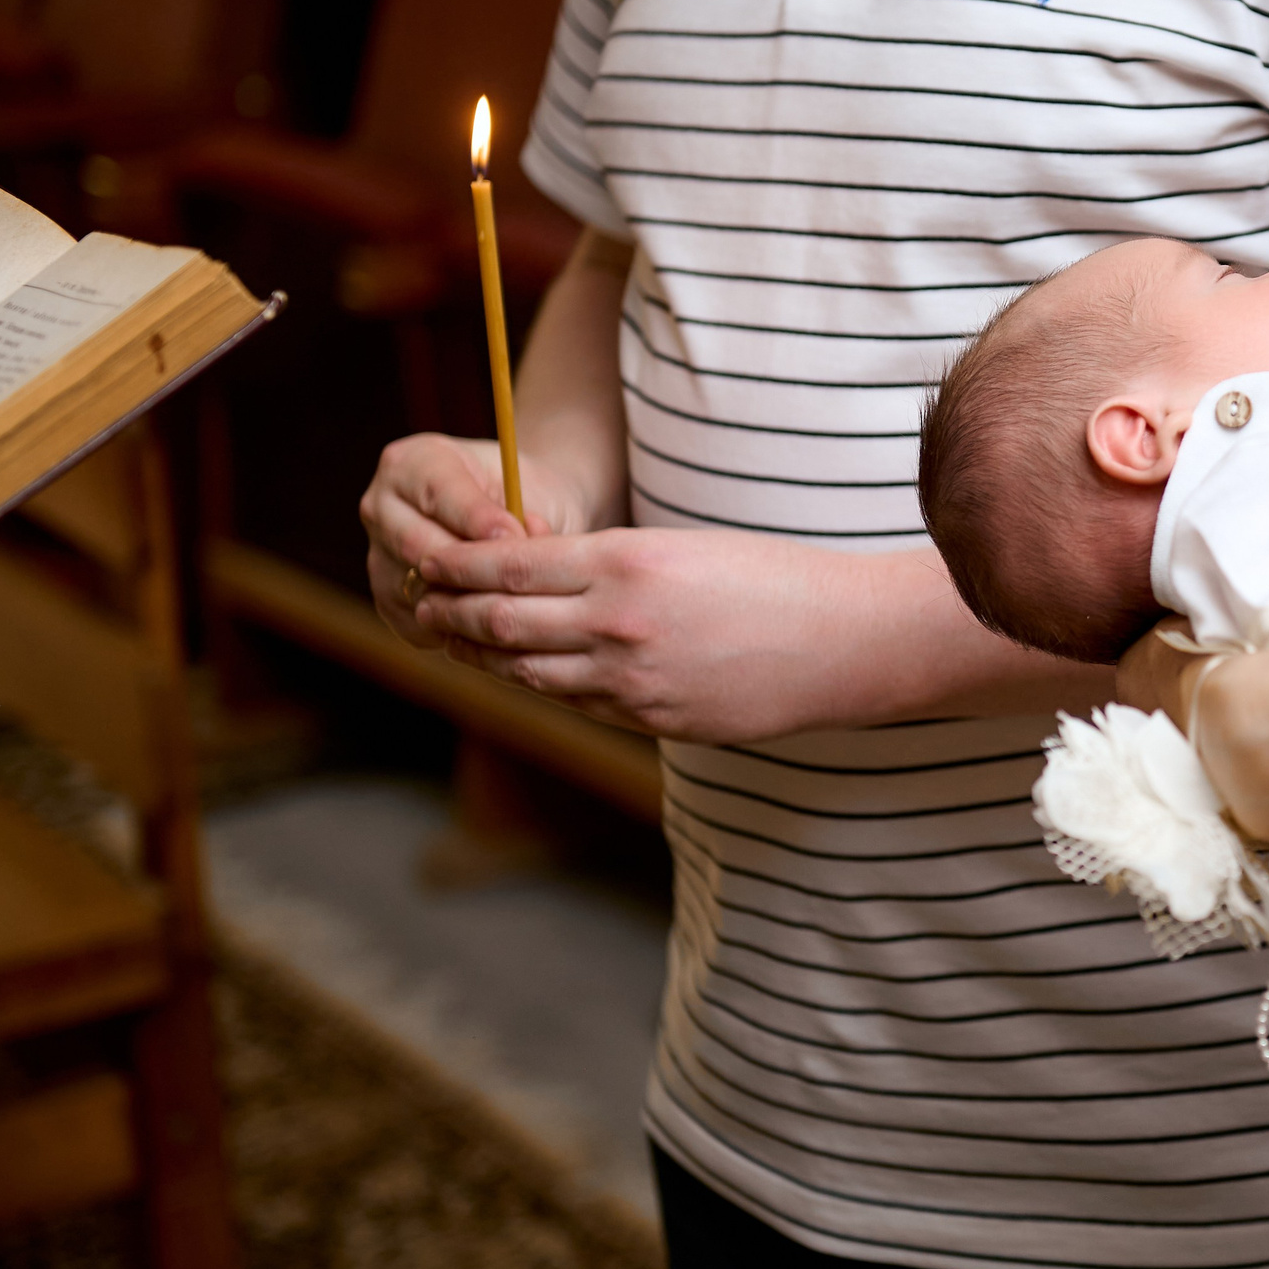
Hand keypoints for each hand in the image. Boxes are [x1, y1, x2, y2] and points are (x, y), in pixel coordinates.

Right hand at [360, 434, 578, 647]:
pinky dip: (460, 628)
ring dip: (470, 603)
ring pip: (418, 589)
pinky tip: (498, 624)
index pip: (438, 493)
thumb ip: (524, 515)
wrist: (516, 524)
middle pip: (418, 546)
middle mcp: (382, 506)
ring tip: (517, 604)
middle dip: (473, 567)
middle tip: (520, 581)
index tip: (515, 537)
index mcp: (413, 463)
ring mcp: (378, 555)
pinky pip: (420, 623)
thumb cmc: (527, 498)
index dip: (478, 518)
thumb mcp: (533, 493)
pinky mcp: (388, 599)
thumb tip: (524, 545)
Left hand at [408, 525, 842, 740]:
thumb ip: (607, 567)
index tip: (432, 560)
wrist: (845, 642)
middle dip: (452, 613)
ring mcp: (632, 679)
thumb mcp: (682, 549)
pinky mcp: (652, 719)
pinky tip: (528, 672)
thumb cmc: (772, 580)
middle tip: (423, 604)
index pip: (508, 564)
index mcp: (626, 562)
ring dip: (485, 656)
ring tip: (460, 642)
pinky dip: (542, 683)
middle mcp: (618, 622)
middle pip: (500, 621)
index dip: (458, 567)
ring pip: (527, 669)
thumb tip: (538, 579)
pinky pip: (576, 701)